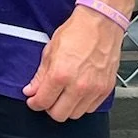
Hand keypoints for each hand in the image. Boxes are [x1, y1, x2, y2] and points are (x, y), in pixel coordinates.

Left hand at [23, 5, 123, 120]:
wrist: (101, 23)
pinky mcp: (106, 89)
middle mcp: (78, 85)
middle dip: (49, 108)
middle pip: (59, 115)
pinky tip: (78, 93)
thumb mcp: (50, 50)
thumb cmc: (77, 32)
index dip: (34, 103)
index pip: (42, 102)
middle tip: (48, 98)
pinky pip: (91, 108)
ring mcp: (94, 89)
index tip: (34, 100)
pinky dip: (82, 104)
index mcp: (60, 74)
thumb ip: (40, 75)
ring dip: (66, 107)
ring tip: (64, 95)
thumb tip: (31, 90)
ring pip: (75, 114)